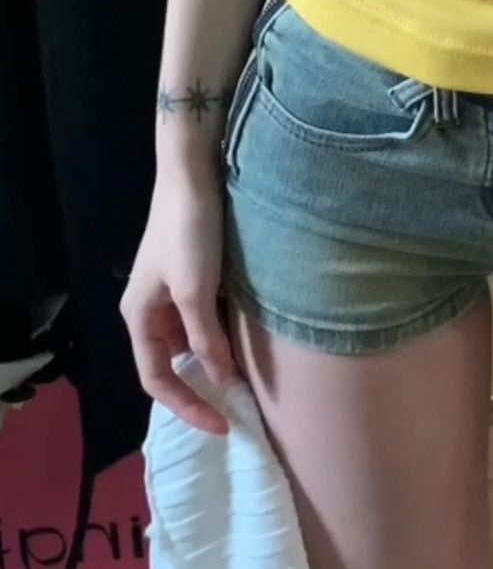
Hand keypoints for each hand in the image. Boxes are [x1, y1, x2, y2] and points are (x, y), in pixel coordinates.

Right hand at [119, 161, 235, 434]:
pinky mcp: (192, 276)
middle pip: (172, 363)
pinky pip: (203, 319)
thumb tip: (222, 380)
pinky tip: (244, 342)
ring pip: (190, 341)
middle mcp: (150, 310)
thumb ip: (207, 339)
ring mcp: (170, 292)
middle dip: (200, 388)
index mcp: (139, 317)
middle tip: (236, 410)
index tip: (223, 424)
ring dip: (214, 361)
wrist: (192, 175)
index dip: (187, 406)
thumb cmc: (189, 233)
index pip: (157, 379)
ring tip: (245, 383)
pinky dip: (221, 336)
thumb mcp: (196, 291)